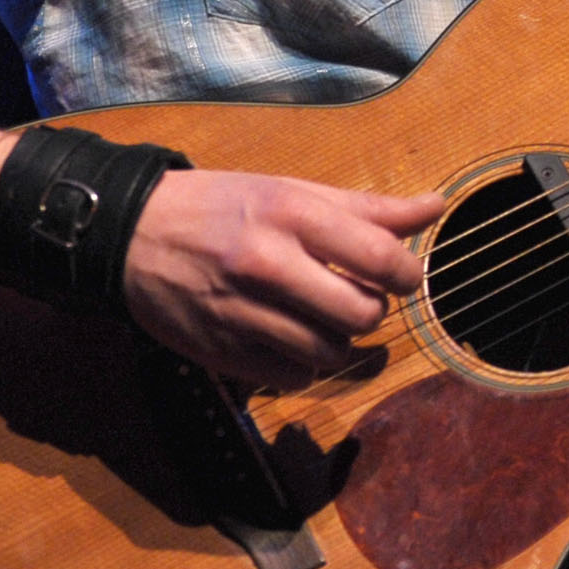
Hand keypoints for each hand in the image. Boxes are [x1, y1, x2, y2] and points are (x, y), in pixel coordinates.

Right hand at [122, 169, 442, 388]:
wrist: (133, 232)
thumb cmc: (223, 207)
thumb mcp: (292, 191)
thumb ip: (366, 208)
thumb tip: (435, 207)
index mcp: (291, 214)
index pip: (379, 256)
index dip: (408, 274)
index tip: (405, 276)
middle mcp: (267, 263)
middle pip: (361, 313)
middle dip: (373, 310)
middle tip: (360, 297)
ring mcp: (241, 311)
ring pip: (328, 352)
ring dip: (340, 341)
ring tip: (325, 318)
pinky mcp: (220, 351)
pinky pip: (291, 377)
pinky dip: (303, 366)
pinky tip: (292, 339)